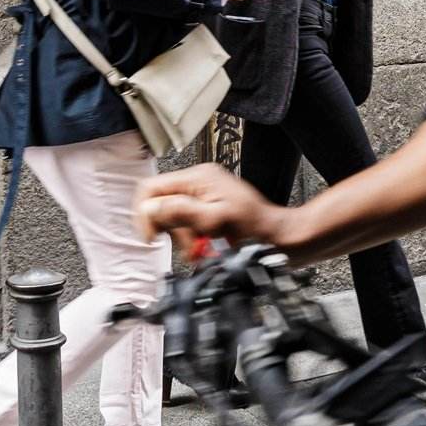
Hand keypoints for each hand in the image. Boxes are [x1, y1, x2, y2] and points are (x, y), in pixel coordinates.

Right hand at [133, 162, 287, 249]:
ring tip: (198, 248)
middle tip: (187, 245)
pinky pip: (185, 224)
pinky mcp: (208, 208)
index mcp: (198, 177)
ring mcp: (203, 195)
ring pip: (171, 217)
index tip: (153, 236)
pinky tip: (203, 246)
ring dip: (181, 238)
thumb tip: (151, 209)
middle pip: (160, 204)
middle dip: (170, 229)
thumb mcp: (216, 220)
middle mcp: (198, 182)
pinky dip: (190, 239)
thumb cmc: (257, 228)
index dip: (146, 214)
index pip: (151, 189)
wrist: (278, 238)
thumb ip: (181, 211)